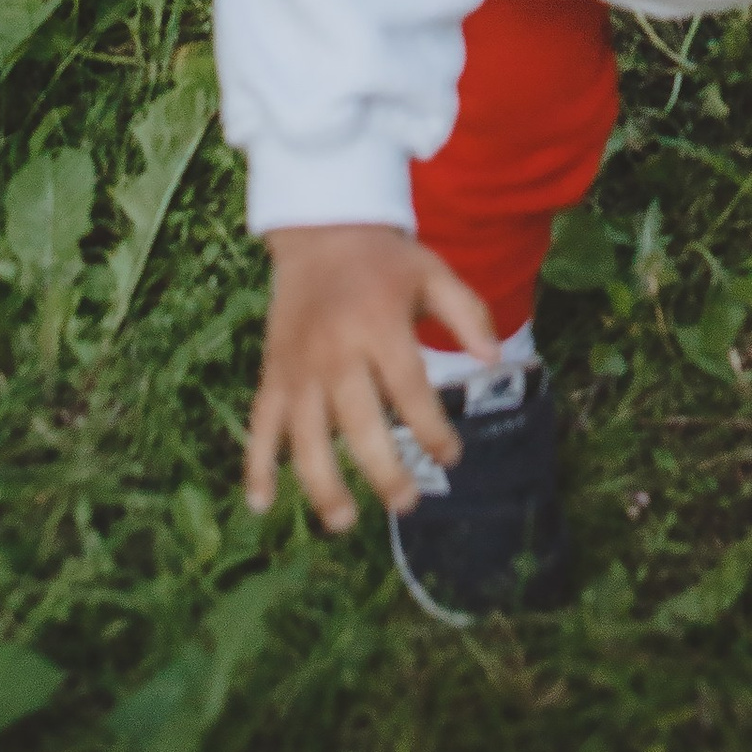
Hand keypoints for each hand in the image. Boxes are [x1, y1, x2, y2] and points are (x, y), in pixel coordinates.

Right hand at [243, 224, 499, 531]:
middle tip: (408, 504)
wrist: (320, 229)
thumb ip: (467, 313)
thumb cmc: (385, 261)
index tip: (453, 457)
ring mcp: (299, 367)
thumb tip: (494, 361)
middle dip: (384, 470)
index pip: (409, 390)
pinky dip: (256, 465)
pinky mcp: (273, 374)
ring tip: (344, 521)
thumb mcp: (433, 273)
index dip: (433, 429)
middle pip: (359, 423)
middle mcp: (336, 352)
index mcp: (379, 325)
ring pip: (306, 436)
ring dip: (322, 483)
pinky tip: (262, 504)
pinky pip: (261, 425)